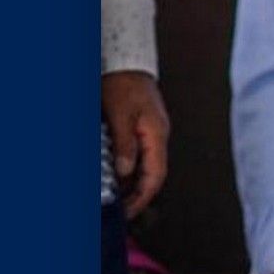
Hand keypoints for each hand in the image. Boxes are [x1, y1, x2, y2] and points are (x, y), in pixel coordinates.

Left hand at [101, 69, 169, 213]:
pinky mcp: (142, 128)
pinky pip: (139, 155)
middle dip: (137, 195)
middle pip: (152, 174)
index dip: (143, 197)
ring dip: (131, 183)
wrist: (126, 60)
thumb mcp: (120, 115)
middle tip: (121, 211)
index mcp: (157, 134)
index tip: (129, 212)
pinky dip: (128, 168)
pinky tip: (115, 174)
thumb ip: (125, 145)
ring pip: (145, 166)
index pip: (155, 175)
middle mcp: (157, 136)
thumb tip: (126, 172)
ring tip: (115, 197)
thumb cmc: (124, 82)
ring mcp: (151, 132)